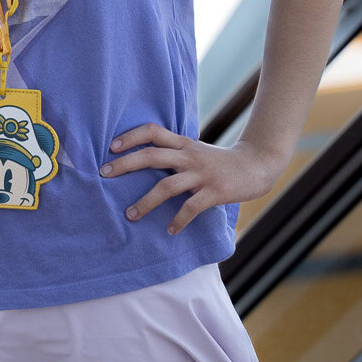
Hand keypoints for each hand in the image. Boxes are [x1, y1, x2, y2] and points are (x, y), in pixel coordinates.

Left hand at [101, 123, 284, 233]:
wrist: (258, 164)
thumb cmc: (221, 161)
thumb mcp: (196, 150)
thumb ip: (175, 152)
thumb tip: (144, 159)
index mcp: (183, 144)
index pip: (153, 131)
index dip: (131, 136)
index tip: (111, 146)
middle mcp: (189, 156)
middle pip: (152, 156)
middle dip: (125, 165)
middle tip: (104, 174)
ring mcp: (202, 174)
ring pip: (167, 186)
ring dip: (146, 202)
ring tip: (130, 215)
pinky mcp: (215, 192)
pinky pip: (191, 207)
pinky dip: (178, 219)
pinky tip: (169, 230)